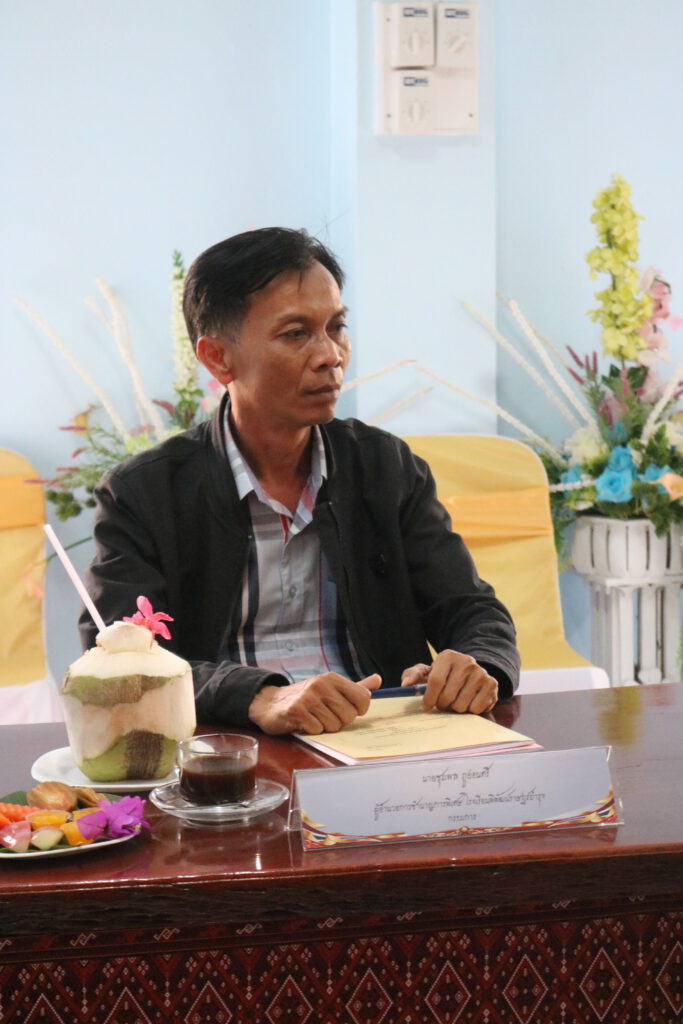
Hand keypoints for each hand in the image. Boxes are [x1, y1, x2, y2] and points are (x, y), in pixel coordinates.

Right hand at [248, 673, 380, 735]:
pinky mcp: (295, 711)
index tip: (347, 710)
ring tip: (313, 718)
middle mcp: (321, 684)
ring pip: (333, 726)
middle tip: (324, 716)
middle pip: (349, 716)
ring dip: (324, 727)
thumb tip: (378, 680)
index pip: (363, 698)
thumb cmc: (306, 698)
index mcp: (332, 678)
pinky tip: (303, 723)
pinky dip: (311, 731)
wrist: (270, 703)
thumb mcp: (330, 689)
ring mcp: (308, 697)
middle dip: (339, 722)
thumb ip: (354, 687)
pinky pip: (317, 730)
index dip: (358, 710)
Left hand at [401, 651, 497, 714]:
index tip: (427, 705)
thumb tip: (405, 685)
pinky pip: (476, 708)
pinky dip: (470, 710)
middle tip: (443, 702)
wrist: (469, 674)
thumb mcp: (426, 672)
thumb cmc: (444, 675)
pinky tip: (469, 700)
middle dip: (442, 704)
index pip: (435, 681)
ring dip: (456, 708)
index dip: (429, 698)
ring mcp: (480, 673)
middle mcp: (466, 661)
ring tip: (456, 700)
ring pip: (462, 705)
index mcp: (447, 656)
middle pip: (448, 696)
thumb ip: (413, 676)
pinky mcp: (492, 684)